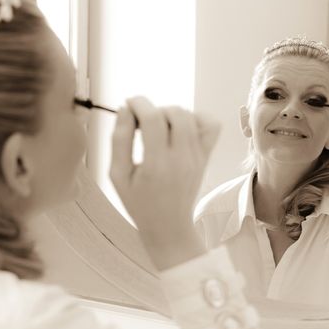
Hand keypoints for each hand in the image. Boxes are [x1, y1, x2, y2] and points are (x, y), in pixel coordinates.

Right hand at [110, 96, 219, 269]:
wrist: (169, 225)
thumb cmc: (138, 201)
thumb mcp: (118, 175)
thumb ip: (119, 140)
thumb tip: (125, 108)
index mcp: (156, 166)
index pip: (153, 119)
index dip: (138, 103)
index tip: (128, 104)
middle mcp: (182, 159)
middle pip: (176, 112)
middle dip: (155, 108)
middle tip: (142, 123)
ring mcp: (198, 158)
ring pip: (191, 116)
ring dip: (171, 113)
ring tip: (158, 129)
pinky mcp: (206, 157)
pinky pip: (211, 125)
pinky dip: (195, 118)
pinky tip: (179, 130)